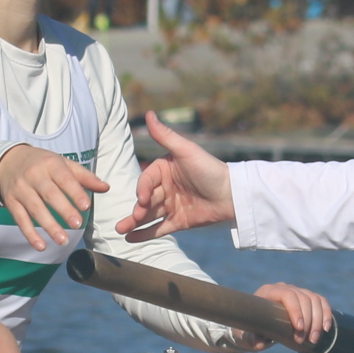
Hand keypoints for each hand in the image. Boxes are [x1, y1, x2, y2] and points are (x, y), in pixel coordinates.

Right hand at [0, 144, 110, 250]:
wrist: (8, 161)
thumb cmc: (42, 164)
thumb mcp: (63, 163)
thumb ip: (85, 177)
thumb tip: (106, 187)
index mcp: (50, 164)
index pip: (64, 178)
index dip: (75, 192)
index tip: (86, 206)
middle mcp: (34, 176)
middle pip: (49, 194)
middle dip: (64, 210)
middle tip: (77, 225)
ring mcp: (21, 189)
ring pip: (35, 209)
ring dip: (49, 226)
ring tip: (63, 240)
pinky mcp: (11, 202)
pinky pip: (20, 219)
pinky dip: (30, 234)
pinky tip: (41, 246)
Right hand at [121, 110, 236, 238]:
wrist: (233, 195)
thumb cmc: (210, 169)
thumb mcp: (186, 151)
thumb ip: (165, 135)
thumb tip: (149, 114)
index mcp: (165, 170)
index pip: (147, 180)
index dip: (143, 190)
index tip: (143, 199)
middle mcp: (167, 187)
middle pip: (146, 199)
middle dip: (136, 209)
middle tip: (129, 219)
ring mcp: (172, 205)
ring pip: (149, 215)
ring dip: (134, 222)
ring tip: (120, 230)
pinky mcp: (179, 221)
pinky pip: (159, 228)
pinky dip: (145, 234)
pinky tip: (131, 239)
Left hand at [221, 281, 334, 352]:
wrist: (256, 325)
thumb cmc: (250, 329)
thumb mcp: (247, 334)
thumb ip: (251, 338)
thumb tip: (259, 344)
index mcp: (268, 291)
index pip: (287, 294)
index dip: (295, 309)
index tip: (299, 328)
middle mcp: (284, 288)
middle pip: (303, 297)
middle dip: (308, 320)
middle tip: (304, 340)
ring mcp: (297, 291)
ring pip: (314, 300)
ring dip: (318, 320)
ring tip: (313, 340)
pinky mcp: (306, 298)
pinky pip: (321, 302)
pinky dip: (326, 314)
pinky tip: (326, 329)